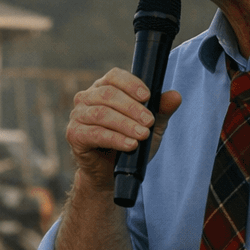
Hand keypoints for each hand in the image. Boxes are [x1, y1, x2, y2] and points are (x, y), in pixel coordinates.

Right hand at [65, 69, 182, 190]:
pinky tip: (130, 145)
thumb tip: (175, 96)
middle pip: (108, 94)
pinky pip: (94, 133)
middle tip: (149, 122)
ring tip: (142, 135)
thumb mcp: (150, 126)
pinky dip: (115, 139)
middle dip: (132, 108)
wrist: (111, 173)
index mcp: (103, 88)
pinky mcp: (74, 134)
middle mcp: (87, 98)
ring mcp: (78, 116)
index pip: (114, 76)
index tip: (148, 97)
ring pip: (101, 113)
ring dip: (125, 124)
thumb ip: (161, 110)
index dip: (131, 84)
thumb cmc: (129, 143)